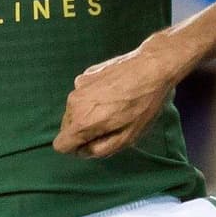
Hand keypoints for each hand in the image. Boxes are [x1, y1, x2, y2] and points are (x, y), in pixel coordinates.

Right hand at [54, 43, 178, 158]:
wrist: (154, 66)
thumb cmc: (144, 104)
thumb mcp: (128, 137)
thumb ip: (101, 149)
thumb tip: (85, 149)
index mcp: (81, 122)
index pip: (61, 145)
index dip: (78, 148)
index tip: (96, 141)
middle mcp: (73, 103)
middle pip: (68, 127)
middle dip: (84, 130)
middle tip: (111, 124)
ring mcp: (79, 85)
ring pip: (76, 110)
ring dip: (89, 113)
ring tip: (116, 105)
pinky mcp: (86, 73)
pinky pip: (84, 94)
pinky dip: (94, 96)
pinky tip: (115, 90)